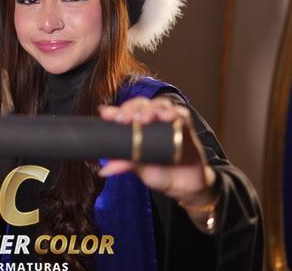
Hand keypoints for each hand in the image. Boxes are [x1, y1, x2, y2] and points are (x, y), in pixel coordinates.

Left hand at [97, 96, 216, 206]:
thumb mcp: (140, 170)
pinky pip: (181, 115)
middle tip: (124, 118)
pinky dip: (173, 113)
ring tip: (142, 118)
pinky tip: (166, 117)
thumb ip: (125, 165)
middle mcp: (154, 122)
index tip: (105, 114)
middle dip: (131, 108)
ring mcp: (170, 122)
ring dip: (150, 109)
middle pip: (142, 104)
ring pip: (160, 104)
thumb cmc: (161, 173)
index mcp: (139, 129)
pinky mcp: (186, 127)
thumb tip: (104, 169)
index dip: (115, 111)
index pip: (126, 113)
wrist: (184, 187)